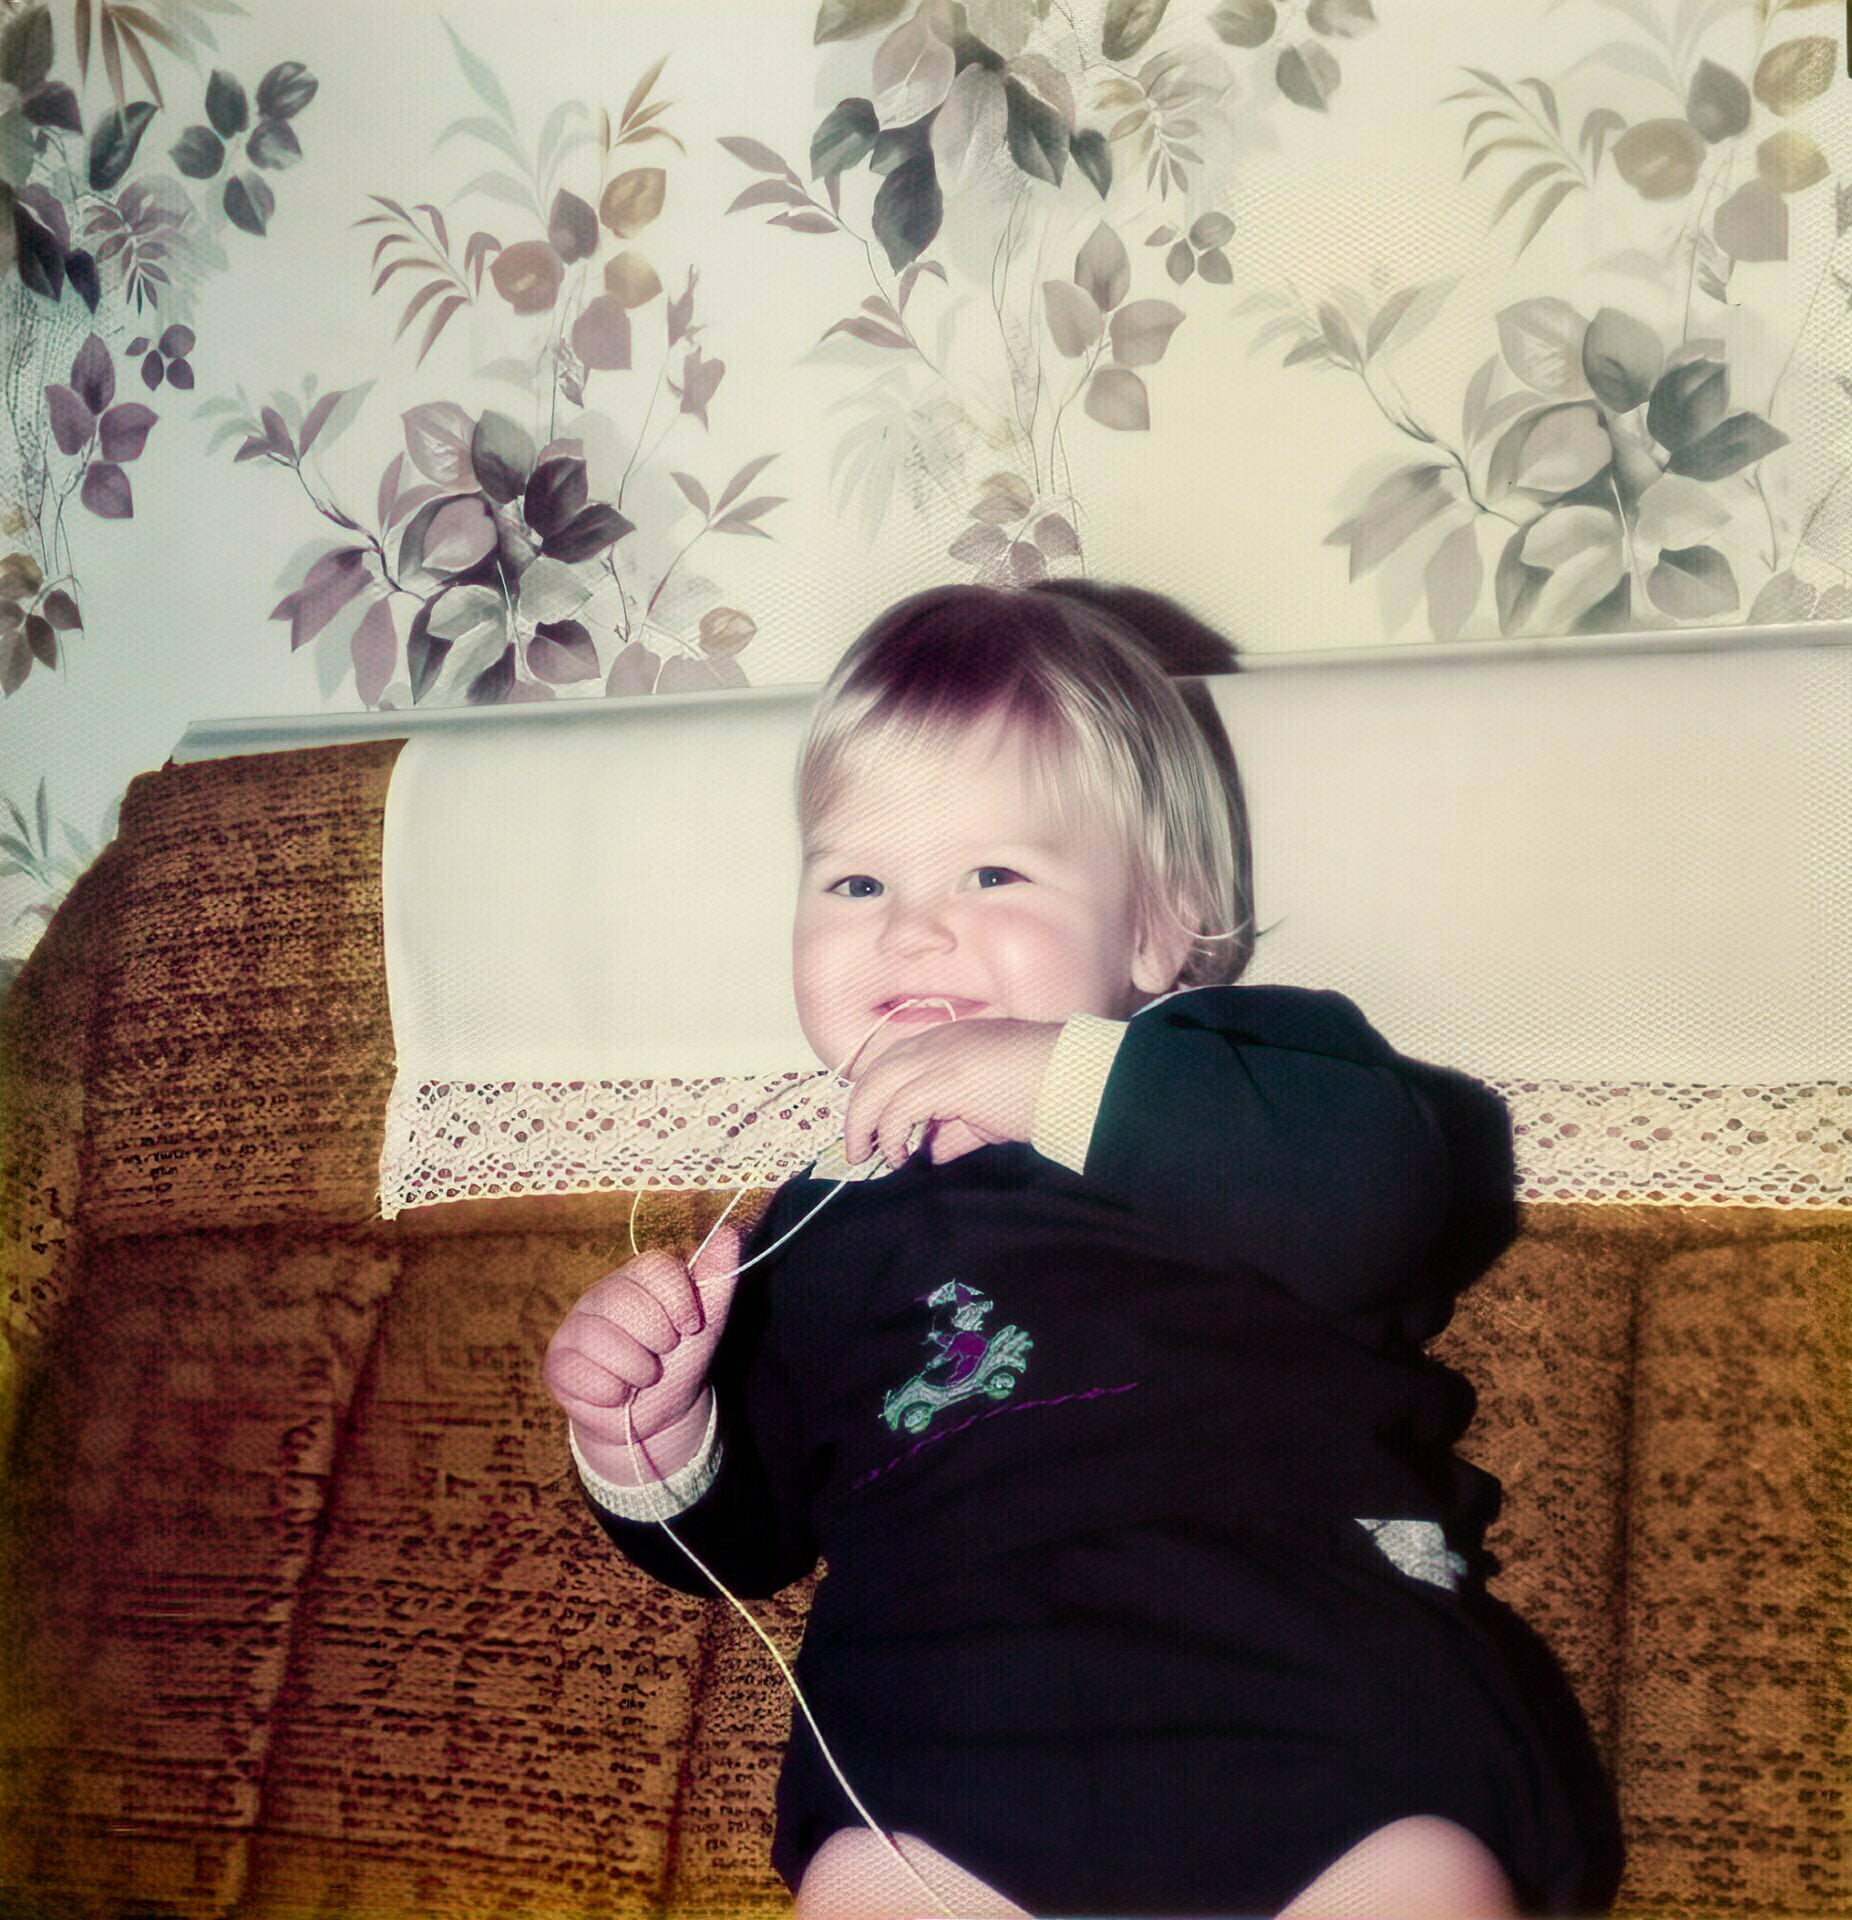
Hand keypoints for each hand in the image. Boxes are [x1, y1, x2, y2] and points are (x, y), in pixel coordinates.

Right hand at [542, 1223, 743, 1479]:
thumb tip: (730, 1233)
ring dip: (636, 1369)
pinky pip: (578, 1371)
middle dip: (657, 1338)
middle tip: (663, 1353)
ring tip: (643, 1377)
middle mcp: (602, 1294)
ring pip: (600, 1338)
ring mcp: (576, 1326)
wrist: (659, 1416)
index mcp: (638, 1278)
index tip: (691, 1326)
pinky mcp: (557, 1362)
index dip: (678, 1299)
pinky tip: (617, 1394)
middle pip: (625, 1300)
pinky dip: (609, 1391)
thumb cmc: (680, 1361)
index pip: (653, 1267)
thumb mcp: (708, 1322)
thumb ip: (718, 1277)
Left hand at [842, 1017, 1062, 1168]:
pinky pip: (898, 1109)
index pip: (894, 1062)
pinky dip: (891, 1134)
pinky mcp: (944, 1081)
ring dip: (863, 1124)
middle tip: (858, 1147)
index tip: (872, 1128)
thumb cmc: (1042, 1090)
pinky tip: (899, 1155)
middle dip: (859, 1111)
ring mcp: (938, 1057)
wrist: (1072, 1079)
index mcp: (948, 1040)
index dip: (877, 1095)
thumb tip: (929, 1153)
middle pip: (876, 1072)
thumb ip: (954, 1129)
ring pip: (876, 1087)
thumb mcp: (988, 1112)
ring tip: (867, 1154)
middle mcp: (937, 1042)